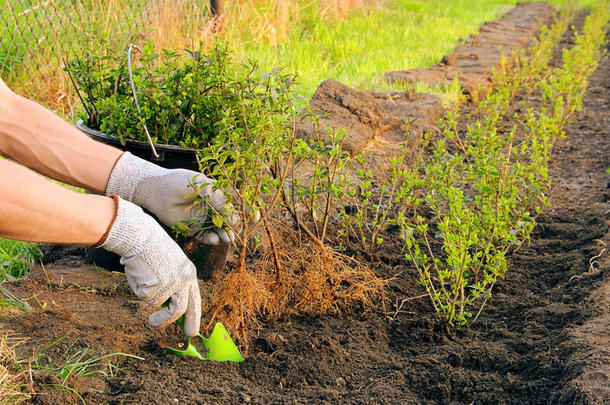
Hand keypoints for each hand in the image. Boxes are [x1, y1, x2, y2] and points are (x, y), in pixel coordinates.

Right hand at [99, 196, 200, 335]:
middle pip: (180, 310)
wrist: (141, 236)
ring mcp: (169, 285)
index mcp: (189, 274)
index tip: (191, 331)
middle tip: (163, 329)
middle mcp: (183, 281)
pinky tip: (139, 274)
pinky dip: (138, 288)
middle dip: (173, 323)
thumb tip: (168, 310)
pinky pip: (144, 297)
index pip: (195, 300)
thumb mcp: (170, 266)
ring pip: (157, 304)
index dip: (194, 317)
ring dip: (148, 298)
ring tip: (143, 283)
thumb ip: (173, 285)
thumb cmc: (152, 250)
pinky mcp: (155, 287)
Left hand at [105, 152, 237, 244]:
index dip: (246, 211)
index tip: (254, 217)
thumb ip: (218, 199)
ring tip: (228, 239)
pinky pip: (206, 237)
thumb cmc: (179, 182)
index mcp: (217, 193)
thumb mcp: (202, 186)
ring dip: (226, 235)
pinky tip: (215, 239)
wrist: (156, 191)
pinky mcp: (193, 229)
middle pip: (229, 219)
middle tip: (238, 231)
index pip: (235, 203)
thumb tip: (233, 216)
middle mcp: (212, 207)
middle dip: (236, 226)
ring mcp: (203, 218)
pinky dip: (212, 239)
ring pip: (219, 230)